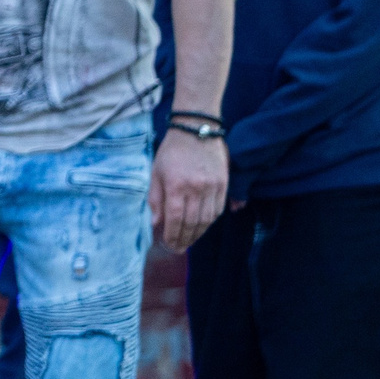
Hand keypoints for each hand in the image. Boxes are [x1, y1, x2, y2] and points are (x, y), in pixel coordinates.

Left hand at [151, 129, 228, 250]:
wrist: (196, 130)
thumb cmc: (171, 152)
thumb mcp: (156, 173)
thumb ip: (155, 200)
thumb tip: (156, 224)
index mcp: (176, 186)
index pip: (175, 219)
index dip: (172, 235)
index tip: (168, 245)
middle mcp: (196, 188)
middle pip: (192, 222)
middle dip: (185, 239)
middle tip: (178, 248)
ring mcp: (213, 187)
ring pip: (207, 219)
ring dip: (198, 234)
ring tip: (189, 241)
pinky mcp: (224, 184)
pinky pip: (218, 209)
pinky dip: (210, 222)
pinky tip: (202, 227)